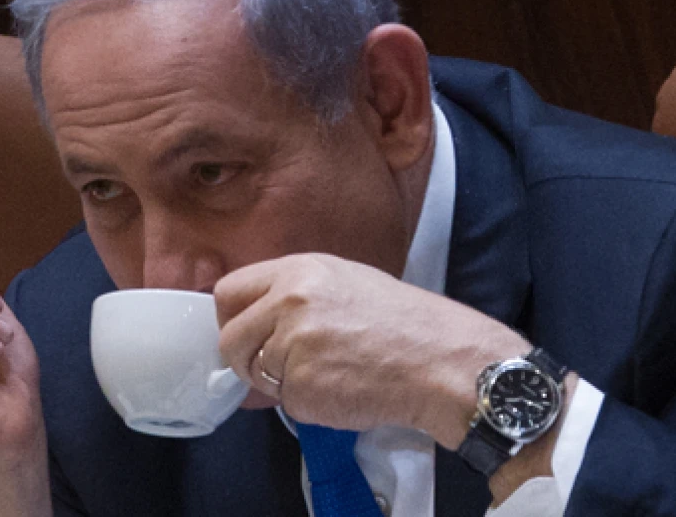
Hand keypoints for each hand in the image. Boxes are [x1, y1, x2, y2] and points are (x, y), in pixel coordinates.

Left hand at [214, 253, 530, 447]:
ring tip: (328, 373)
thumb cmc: (406, 325)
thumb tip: (253, 322)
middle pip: (231, 339)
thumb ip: (293, 297)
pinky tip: (344, 390)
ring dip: (281, 383)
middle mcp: (289, 302)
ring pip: (256, 374)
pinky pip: (286, 402)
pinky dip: (308, 404)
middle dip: (247, 359)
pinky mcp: (304, 385)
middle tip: (279, 367)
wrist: (446, 362)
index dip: (231, 319)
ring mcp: (294, 344)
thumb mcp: (345, 283)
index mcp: (297, 271)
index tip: (245, 334)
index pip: (228, 292)